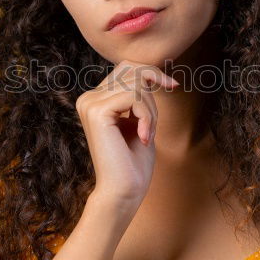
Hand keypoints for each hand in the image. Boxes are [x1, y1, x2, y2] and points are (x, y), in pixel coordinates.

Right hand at [74, 59, 177, 210]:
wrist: (124, 191)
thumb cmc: (134, 162)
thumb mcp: (139, 120)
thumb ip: (138, 96)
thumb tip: (147, 70)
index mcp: (95, 99)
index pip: (126, 69)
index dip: (152, 73)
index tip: (172, 86)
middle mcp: (88, 98)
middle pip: (131, 70)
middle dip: (152, 95)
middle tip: (153, 126)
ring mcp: (90, 103)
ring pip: (136, 84)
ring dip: (151, 110)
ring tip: (147, 135)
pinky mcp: (97, 111)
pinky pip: (134, 97)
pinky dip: (148, 117)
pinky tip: (144, 137)